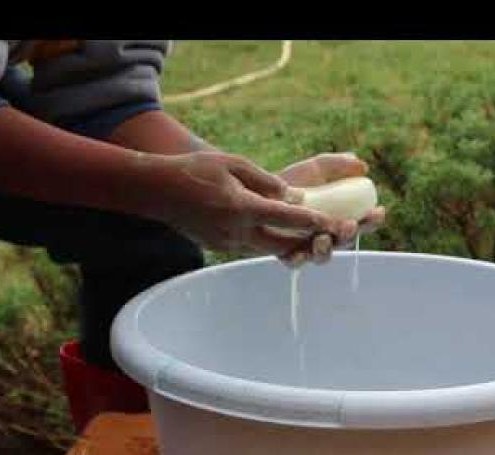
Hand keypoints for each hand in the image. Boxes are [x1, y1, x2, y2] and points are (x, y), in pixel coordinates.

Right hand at [147, 151, 358, 255]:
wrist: (157, 190)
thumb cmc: (195, 170)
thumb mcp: (233, 163)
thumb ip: (265, 180)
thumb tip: (292, 196)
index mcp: (242, 208)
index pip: (287, 219)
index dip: (315, 221)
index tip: (337, 223)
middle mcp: (236, 232)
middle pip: (283, 244)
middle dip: (309, 242)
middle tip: (331, 236)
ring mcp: (227, 243)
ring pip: (269, 250)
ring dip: (291, 246)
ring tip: (312, 239)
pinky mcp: (220, 247)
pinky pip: (252, 248)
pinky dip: (270, 243)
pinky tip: (281, 237)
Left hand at [278, 152, 386, 266]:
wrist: (256, 192)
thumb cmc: (290, 181)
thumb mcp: (315, 168)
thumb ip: (337, 165)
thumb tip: (362, 166)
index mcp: (338, 216)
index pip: (361, 221)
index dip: (373, 219)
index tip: (378, 211)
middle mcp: (326, 234)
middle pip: (345, 241)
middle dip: (351, 235)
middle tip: (350, 225)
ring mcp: (307, 246)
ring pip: (323, 255)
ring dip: (327, 249)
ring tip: (322, 239)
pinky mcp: (285, 254)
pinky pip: (295, 263)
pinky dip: (299, 260)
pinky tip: (300, 254)